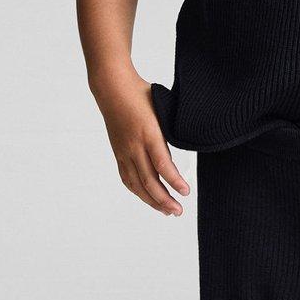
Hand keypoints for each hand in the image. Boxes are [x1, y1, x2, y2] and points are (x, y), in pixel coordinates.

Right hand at [93, 69, 190, 214]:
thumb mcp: (162, 110)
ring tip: (167, 211)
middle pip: (149, 181)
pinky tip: (148, 199)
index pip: (162, 164)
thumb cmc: (141, 96)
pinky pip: (127, 178)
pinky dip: (138, 191)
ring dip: (152, 201)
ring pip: (137, 184)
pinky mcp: (118, 154)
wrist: (113, 89)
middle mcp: (134, 146)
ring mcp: (124, 151)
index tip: (186, 192)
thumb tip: (184, 151)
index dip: (174, 181)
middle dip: (164, 200)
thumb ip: (170, 133)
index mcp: (149, 133)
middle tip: (179, 211)